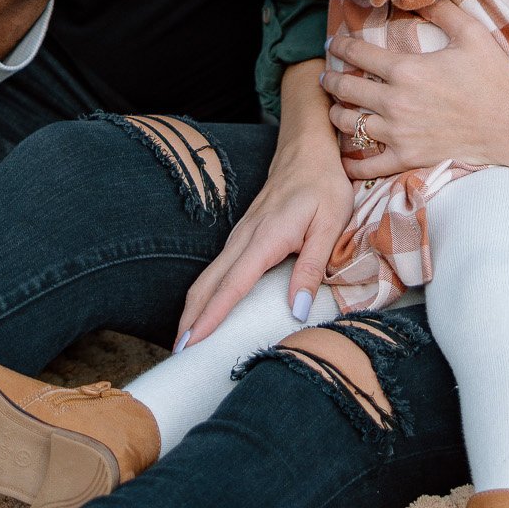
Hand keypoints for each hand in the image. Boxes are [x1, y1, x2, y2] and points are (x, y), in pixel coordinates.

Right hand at [176, 109, 352, 346]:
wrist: (307, 151)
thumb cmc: (323, 186)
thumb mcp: (330, 224)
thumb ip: (312, 268)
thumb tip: (296, 311)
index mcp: (265, 239)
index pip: (232, 285)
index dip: (211, 317)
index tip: (193, 343)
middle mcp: (244, 239)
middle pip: (208, 285)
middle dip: (190, 320)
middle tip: (178, 356)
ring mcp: (239, 236)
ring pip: (208, 277)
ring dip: (193, 309)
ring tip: (184, 343)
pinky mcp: (242, 236)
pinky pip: (217, 270)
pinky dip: (204, 294)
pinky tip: (205, 312)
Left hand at [322, 0, 508, 178]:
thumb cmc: (495, 79)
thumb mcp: (472, 34)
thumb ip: (444, 10)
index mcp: (406, 69)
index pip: (358, 53)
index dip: (340, 46)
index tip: (334, 44)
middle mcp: (395, 101)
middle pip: (345, 89)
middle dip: (331, 80)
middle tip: (326, 77)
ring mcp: (398, 133)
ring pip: (349, 124)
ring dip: (337, 115)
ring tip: (335, 109)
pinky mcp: (407, 158)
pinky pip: (368, 165)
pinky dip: (352, 163)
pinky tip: (346, 158)